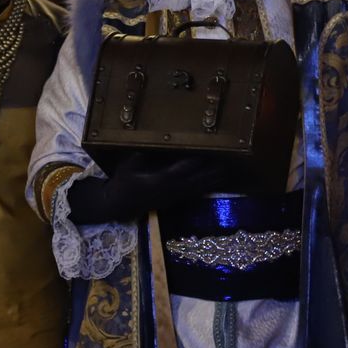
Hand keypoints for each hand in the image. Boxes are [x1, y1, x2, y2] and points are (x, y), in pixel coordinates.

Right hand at [66, 156, 229, 224]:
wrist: (118, 205)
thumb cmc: (122, 182)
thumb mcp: (128, 165)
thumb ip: (143, 154)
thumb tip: (157, 141)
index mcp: (160, 180)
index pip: (182, 169)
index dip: (196, 160)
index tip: (209, 151)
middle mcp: (170, 190)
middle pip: (196, 179)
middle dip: (212, 170)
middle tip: (228, 160)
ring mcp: (173, 196)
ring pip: (197, 188)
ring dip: (213, 179)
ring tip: (228, 170)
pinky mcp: (174, 200)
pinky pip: (194, 193)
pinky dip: (206, 187)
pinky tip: (216, 182)